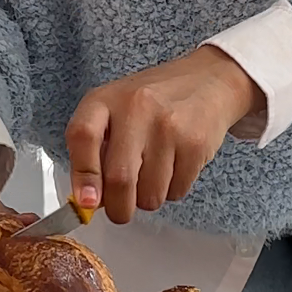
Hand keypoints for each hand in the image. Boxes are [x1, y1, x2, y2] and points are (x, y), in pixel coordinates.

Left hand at [65, 46, 261, 224]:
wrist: (208, 80)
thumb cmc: (151, 103)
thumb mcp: (113, 111)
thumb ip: (95, 150)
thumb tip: (89, 202)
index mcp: (104, 100)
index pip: (83, 136)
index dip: (83, 175)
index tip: (87, 202)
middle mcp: (135, 108)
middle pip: (119, 178)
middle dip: (119, 209)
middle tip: (121, 210)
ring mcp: (167, 126)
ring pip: (150, 194)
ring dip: (148, 199)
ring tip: (153, 173)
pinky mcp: (195, 143)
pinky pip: (176, 191)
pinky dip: (172, 191)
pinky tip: (174, 165)